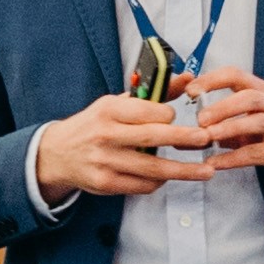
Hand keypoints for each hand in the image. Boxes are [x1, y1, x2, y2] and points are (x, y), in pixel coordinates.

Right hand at [34, 90, 218, 199]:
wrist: (58, 153)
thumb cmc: (95, 124)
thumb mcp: (117, 104)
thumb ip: (154, 94)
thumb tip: (188, 78)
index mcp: (108, 110)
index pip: (146, 111)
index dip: (167, 114)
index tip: (177, 117)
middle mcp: (105, 135)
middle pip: (152, 138)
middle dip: (183, 139)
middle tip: (206, 139)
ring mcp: (105, 161)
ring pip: (151, 168)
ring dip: (183, 171)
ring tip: (206, 171)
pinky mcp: (106, 183)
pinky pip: (142, 185)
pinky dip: (159, 181)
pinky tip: (169, 177)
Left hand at [184, 67, 263, 181]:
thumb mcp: (257, 122)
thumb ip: (226, 126)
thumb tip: (189, 135)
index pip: (237, 76)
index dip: (213, 80)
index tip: (190, 90)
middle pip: (249, 96)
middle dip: (222, 106)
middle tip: (200, 118)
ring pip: (257, 121)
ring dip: (229, 128)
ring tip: (207, 137)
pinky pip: (258, 153)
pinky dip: (234, 158)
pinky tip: (216, 163)